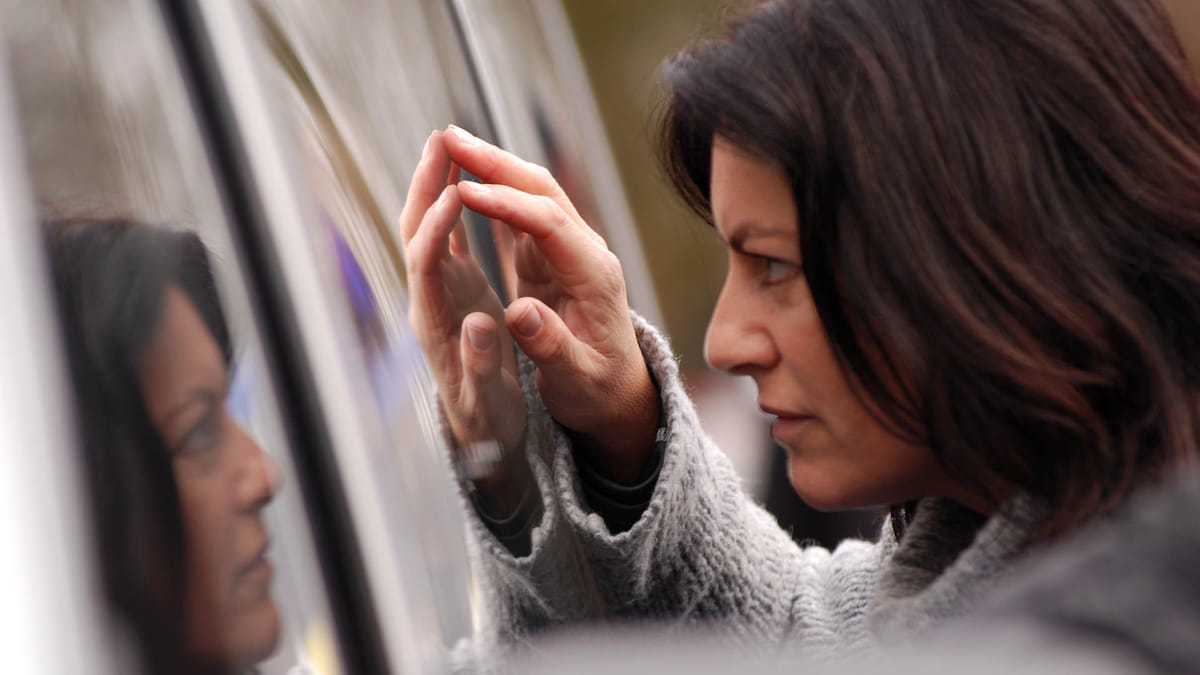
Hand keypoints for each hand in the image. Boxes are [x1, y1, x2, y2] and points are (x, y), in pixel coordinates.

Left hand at [400, 131, 527, 510]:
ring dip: (436, 183)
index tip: (454, 194)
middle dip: (424, 186)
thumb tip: (481, 324)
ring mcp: (441, 288)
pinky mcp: (457, 285)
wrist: (483, 429)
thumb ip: (482, 363)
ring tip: (450, 141)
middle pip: (416, 232)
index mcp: (435, 324)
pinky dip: (455, 202)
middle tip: (439, 141)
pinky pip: (451, 236)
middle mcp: (430, 298)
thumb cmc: (488, 419)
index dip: (437, 229)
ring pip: (431, 227)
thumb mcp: (488, 400)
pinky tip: (466, 173)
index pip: (426, 265)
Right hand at [441, 125, 659, 483]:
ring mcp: (571, 249)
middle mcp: (586, 252)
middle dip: (494, 162)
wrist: (618, 394)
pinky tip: (463, 173)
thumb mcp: (577, 379)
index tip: (462, 192)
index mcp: (594, 277)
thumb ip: (550, 347)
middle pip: (541, 191)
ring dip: (491, 165)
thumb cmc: (596, 390)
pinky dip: (493, 188)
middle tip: (447, 137)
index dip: (505, 204)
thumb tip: (519, 313)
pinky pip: (522, 210)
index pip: (548, 223)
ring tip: (447, 143)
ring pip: (531, 192)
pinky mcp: (554, 255)